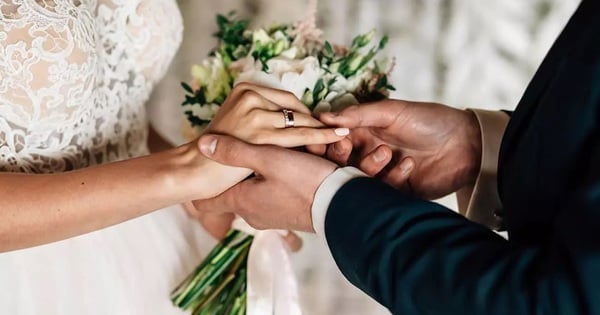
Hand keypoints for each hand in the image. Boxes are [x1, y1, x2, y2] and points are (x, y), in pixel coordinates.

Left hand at [192, 134, 337, 231]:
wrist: (343, 206)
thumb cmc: (305, 182)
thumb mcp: (269, 159)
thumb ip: (235, 150)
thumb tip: (202, 145)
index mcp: (243, 200)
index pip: (209, 201)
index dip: (201, 190)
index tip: (197, 180)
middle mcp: (253, 213)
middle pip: (235, 191)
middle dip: (238, 173)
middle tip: (242, 157)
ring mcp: (271, 217)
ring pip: (257, 190)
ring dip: (263, 174)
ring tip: (274, 158)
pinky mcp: (289, 215)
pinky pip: (275, 194)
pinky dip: (279, 180)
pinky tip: (291, 168)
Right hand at [206, 82, 347, 147]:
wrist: (193, 169)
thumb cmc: (215, 154)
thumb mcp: (237, 126)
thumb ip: (259, 120)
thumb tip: (291, 121)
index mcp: (244, 89)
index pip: (286, 100)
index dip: (305, 113)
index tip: (319, 123)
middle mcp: (250, 96)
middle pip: (295, 109)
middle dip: (315, 122)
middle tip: (337, 130)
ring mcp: (255, 114)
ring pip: (300, 122)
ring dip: (323, 130)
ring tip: (344, 135)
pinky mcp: (260, 134)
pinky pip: (300, 135)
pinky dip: (322, 136)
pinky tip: (338, 137)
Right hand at [319, 100, 481, 198]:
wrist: (468, 144)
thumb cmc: (430, 120)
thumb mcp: (393, 111)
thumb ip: (358, 115)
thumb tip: (323, 117)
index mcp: (363, 134)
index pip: (332, 142)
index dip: (323, 142)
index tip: (321, 139)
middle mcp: (367, 155)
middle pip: (338, 164)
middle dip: (339, 157)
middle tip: (346, 147)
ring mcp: (381, 176)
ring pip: (358, 180)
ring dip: (369, 166)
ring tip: (387, 152)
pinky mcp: (396, 194)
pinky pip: (382, 192)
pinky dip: (393, 178)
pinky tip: (409, 165)